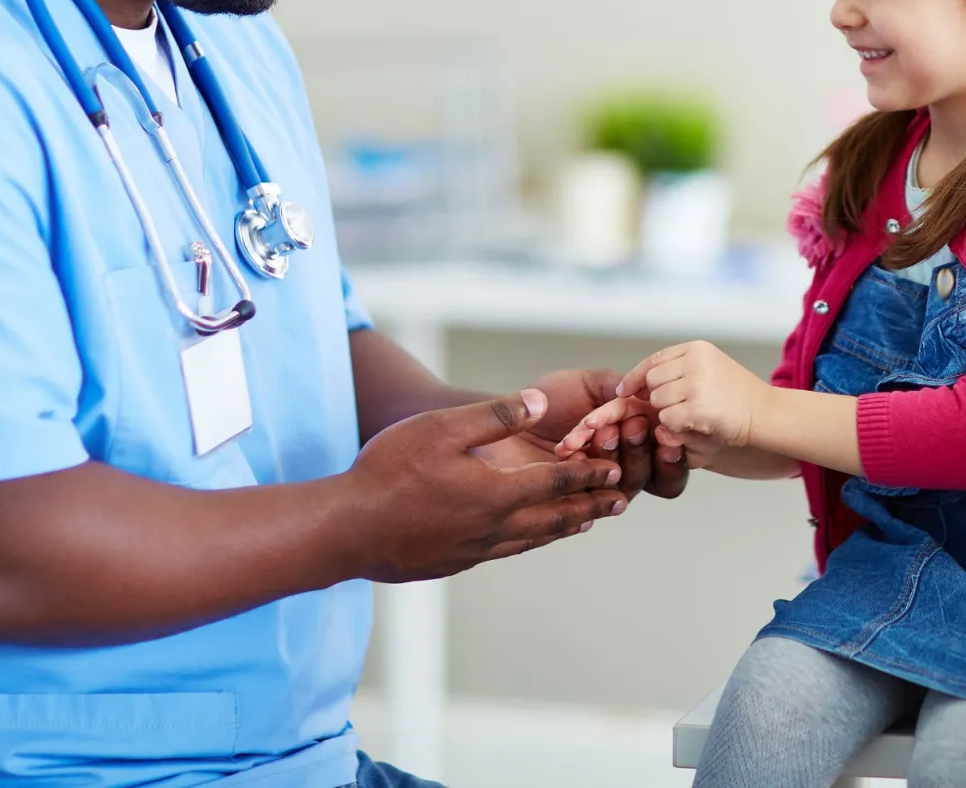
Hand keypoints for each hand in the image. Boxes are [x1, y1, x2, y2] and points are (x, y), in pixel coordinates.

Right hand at [344, 388, 627, 582]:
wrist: (346, 531)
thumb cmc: (389, 471)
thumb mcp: (441, 428)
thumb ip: (493, 417)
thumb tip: (539, 403)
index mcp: (497, 493)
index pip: (557, 484)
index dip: (588, 476)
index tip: (614, 472)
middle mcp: (493, 527)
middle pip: (554, 518)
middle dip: (589, 507)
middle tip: (618, 503)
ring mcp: (473, 550)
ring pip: (531, 539)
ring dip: (562, 529)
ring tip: (583, 524)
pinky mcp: (453, 562)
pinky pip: (504, 551)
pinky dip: (528, 542)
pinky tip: (523, 539)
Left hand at [530, 368, 688, 499]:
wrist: (503, 418)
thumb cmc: (546, 400)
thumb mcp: (590, 384)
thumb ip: (624, 389)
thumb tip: (652, 398)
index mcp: (634, 440)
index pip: (669, 454)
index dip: (673, 447)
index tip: (663, 429)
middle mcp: (622, 468)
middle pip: (656, 476)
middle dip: (644, 447)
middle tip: (630, 425)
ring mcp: (599, 488)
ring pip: (628, 487)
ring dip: (620, 457)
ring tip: (603, 432)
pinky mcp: (573, 504)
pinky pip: (592, 499)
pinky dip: (588, 473)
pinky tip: (577, 454)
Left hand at [620, 340, 768, 448]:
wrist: (766, 413)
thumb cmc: (738, 396)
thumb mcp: (710, 368)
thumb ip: (679, 371)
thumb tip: (638, 385)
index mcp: (697, 348)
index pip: (654, 360)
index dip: (636, 376)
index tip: (625, 390)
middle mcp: (694, 361)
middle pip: (652, 381)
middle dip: (656, 397)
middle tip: (674, 408)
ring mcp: (696, 384)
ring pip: (657, 401)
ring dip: (667, 413)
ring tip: (691, 415)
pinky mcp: (697, 407)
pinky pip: (667, 419)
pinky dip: (675, 426)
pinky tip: (694, 424)